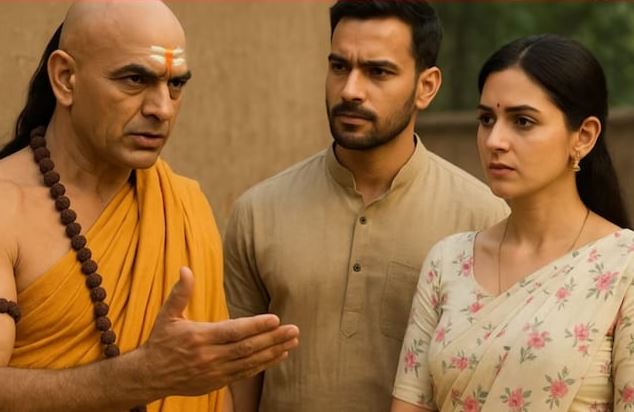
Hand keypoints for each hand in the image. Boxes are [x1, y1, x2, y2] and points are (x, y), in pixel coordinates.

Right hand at [140, 267, 298, 396]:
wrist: (148, 376)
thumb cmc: (160, 342)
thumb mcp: (167, 315)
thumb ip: (180, 293)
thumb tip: (185, 268)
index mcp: (200, 337)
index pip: (233, 331)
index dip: (255, 326)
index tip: (275, 319)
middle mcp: (209, 356)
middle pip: (247, 347)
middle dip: (273, 339)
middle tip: (294, 330)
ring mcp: (215, 372)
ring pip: (249, 362)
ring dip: (273, 352)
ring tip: (292, 342)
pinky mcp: (217, 382)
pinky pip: (245, 374)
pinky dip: (263, 365)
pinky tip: (279, 356)